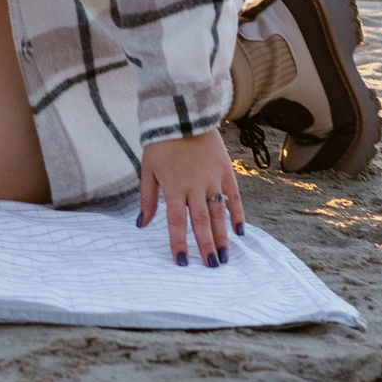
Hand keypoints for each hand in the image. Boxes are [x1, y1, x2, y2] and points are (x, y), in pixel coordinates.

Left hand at [138, 131, 242, 266]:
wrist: (182, 115)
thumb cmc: (161, 144)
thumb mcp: (147, 169)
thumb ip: (147, 198)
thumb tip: (141, 224)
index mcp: (173, 187)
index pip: (175, 222)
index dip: (179, 242)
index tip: (181, 262)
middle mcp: (194, 186)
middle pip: (201, 221)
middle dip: (206, 246)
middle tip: (212, 266)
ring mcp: (212, 179)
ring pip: (219, 213)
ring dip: (222, 236)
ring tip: (226, 257)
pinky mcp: (225, 172)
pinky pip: (234, 197)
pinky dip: (237, 214)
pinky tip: (239, 231)